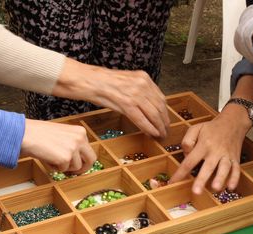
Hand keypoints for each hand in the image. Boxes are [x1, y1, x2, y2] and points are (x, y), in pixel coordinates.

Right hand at [21, 119, 96, 172]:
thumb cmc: (39, 134)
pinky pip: (63, 170)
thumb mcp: (62, 134)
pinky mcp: (65, 158)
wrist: (25, 134)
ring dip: (64, 167)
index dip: (83, 160)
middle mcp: (80, 138)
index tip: (76, 165)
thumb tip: (79, 160)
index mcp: (80, 132)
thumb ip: (73, 144)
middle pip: (91, 160)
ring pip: (76, 167)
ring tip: (52, 158)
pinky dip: (55, 168)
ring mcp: (73, 148)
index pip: (89, 151)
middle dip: (82, 169)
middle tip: (72, 173)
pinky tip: (47, 158)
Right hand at [53, 59, 169, 138]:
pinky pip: (142, 119)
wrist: (86, 79)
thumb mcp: (125, 83)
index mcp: (143, 77)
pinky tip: (152, 134)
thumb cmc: (101, 82)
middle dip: (164, 122)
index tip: (166, 122)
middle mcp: (142, 83)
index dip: (165, 112)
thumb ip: (138, 93)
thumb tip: (148, 109)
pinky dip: (149, 128)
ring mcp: (135, 92)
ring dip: (159, 127)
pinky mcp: (126, 102)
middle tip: (166, 132)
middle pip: (160, 106)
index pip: (161, 98)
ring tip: (160, 136)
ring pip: (154, 114)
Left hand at [169, 105, 249, 193]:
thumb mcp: (195, 128)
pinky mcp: (236, 159)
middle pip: (208, 167)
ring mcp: (227, 156)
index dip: (181, 173)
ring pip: (224, 168)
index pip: (190, 161)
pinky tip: (231, 188)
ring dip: (220, 178)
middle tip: (196, 191)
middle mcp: (215, 151)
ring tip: (215, 189)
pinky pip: (237, 169)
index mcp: (203, 144)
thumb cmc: (211, 128)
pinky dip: (235, 178)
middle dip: (202, 179)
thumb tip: (186, 155)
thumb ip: (187, 141)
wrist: (232, 122)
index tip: (173, 182)